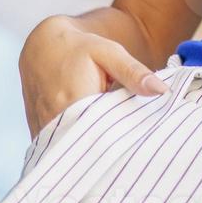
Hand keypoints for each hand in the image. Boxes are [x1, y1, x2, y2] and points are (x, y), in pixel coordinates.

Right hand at [19, 15, 169, 138]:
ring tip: (111, 148)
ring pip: (73, 153)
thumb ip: (134, 73)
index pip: (105, 135)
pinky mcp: (39, 134)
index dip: (124, 142)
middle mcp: (54, 120)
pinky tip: (92, 145)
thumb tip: (162, 91)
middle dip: (110, 152)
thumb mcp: (110, 53)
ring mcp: (44, 130)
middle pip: (89, 149)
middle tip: (129, 150)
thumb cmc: (80, 49)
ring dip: (92, 153)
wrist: (42, 49)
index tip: (139, 142)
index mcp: (75, 100)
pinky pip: (60, 151)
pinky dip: (76, 151)